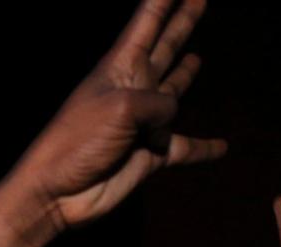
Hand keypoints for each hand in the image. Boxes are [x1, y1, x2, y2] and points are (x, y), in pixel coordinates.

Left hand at [13, 0, 225, 230]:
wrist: (58, 192)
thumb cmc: (79, 140)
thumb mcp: (122, 107)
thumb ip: (159, 104)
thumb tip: (169, 126)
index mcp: (121, 67)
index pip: (146, 21)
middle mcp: (134, 89)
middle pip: (165, 46)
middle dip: (182, 22)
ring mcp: (142, 121)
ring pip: (174, 92)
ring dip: (184, 74)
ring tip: (197, 58)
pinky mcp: (150, 154)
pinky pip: (185, 149)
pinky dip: (204, 148)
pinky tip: (222, 147)